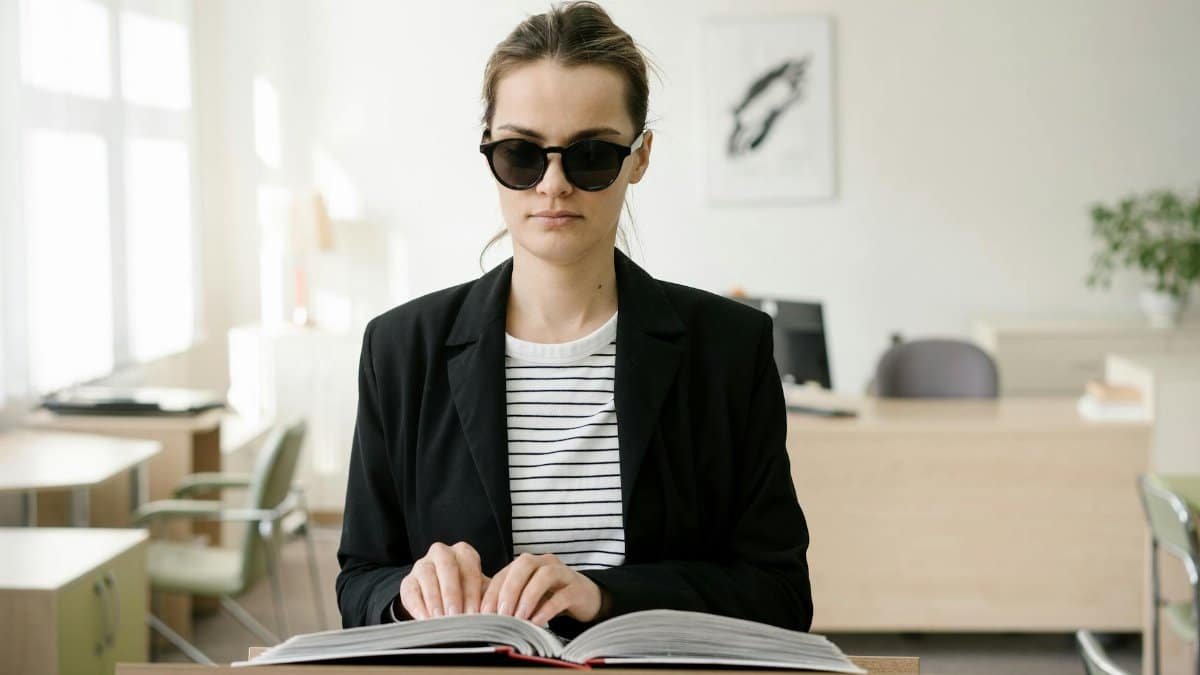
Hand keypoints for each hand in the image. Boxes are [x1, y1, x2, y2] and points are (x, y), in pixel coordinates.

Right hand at [398, 541, 489, 618]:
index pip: (469, 568)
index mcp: (464, 553)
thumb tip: (494, 615)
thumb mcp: (479, 593)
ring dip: (434, 600)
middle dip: (451, 593)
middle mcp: (442, 554)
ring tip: (440, 620)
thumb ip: (486, 599)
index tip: (474, 612)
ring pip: (427, 577)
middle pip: (447, 567)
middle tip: (455, 614)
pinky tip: (425, 620)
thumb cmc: (466, 594)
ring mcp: (423, 565)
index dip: (472, 592)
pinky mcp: (408, 581)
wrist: (443, 599)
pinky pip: (411, 591)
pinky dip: (418, 607)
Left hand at [480, 552, 603, 624]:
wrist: (586, 599)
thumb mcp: (526, 597)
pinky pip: (561, 595)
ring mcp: (563, 573)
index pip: (504, 572)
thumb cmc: (549, 597)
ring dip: (528, 597)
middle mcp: (544, 562)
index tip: (482, 614)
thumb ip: (507, 601)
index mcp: (527, 564)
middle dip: (508, 590)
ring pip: (544, 576)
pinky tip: (537, 622)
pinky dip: (547, 609)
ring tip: (518, 618)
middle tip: (501, 614)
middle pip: (523, 565)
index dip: (491, 592)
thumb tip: (483, 618)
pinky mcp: (577, 589)